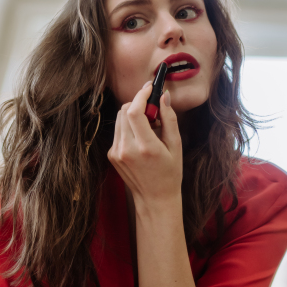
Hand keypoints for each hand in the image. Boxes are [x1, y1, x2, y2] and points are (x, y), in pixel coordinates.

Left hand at [108, 83, 182, 207]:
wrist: (154, 198)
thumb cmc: (170, 173)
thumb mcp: (176, 146)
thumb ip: (169, 119)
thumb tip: (164, 96)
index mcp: (145, 147)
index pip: (134, 111)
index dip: (141, 95)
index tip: (149, 88)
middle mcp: (126, 149)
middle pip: (124, 111)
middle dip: (138, 104)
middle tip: (153, 110)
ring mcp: (116, 153)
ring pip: (119, 119)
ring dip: (133, 115)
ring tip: (149, 127)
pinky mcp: (111, 155)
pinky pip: (118, 131)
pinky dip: (128, 128)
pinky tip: (140, 139)